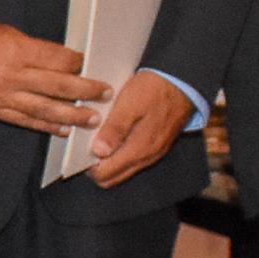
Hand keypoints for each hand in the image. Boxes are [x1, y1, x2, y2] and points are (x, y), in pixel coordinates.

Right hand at [0, 16, 109, 134]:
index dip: (78, 62)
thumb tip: (54, 58)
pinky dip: (46, 126)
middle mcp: (15, 76)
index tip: (86, 63)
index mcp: (18, 50)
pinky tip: (62, 129)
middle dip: (87, 90)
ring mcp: (5, 96)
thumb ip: (29, 46)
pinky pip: (26, 120)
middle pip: (61, 86)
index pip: (60, 60)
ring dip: (73, 115)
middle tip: (106, 93)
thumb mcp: (2, 31)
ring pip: (47, 109)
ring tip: (93, 119)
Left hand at [88, 70, 192, 186]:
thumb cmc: (152, 90)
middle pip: (113, 176)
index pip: (106, 175)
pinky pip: (131, 158)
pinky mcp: (155, 145)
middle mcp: (146, 157)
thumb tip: (99, 152)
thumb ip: (115, 129)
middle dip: (95, 165)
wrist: (181, 81)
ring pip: (122, 168)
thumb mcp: (129, 105)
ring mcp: (152, 153)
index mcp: (139, 150)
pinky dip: (118, 151)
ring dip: (107, 158)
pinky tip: (111, 134)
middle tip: (84, 143)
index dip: (87, 166)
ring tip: (96, 136)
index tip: (77, 150)